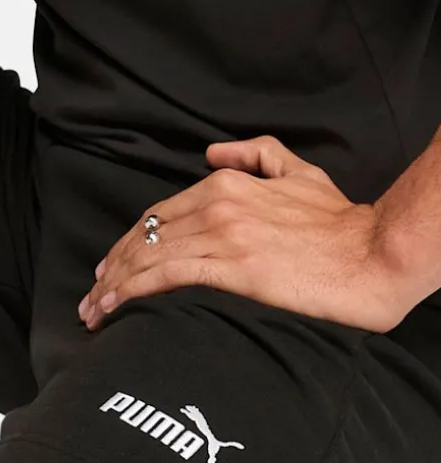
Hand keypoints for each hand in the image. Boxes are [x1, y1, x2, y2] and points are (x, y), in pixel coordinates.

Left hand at [77, 135, 414, 335]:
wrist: (372, 254)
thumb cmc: (341, 221)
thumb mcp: (298, 171)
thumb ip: (255, 154)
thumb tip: (213, 152)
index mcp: (226, 184)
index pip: (160, 215)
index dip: (129, 241)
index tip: (111, 264)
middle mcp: (216, 206)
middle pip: (146, 237)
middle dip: (111, 266)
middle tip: (92, 293)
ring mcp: (222, 236)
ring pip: (148, 258)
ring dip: (113, 285)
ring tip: (93, 310)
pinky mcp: (232, 268)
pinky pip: (166, 277)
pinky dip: (132, 291)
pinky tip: (114, 307)